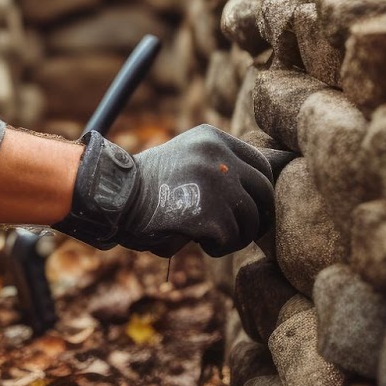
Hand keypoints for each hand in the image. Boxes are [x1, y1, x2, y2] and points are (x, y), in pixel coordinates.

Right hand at [53, 125, 285, 256]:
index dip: (262, 192)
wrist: (115, 197)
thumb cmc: (149, 185)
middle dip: (256, 218)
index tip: (253, 209)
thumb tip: (271, 178)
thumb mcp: (187, 160)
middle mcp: (219, 156)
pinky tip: (198, 241)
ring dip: (235, 236)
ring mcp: (216, 184)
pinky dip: (218, 247)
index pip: (262, 166)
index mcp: (214, 139)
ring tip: (211, 237)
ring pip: (250, 220)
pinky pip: (231, 239)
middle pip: (264, 193)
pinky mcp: (210, 214)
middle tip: (239, 231)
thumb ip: (221, 165)